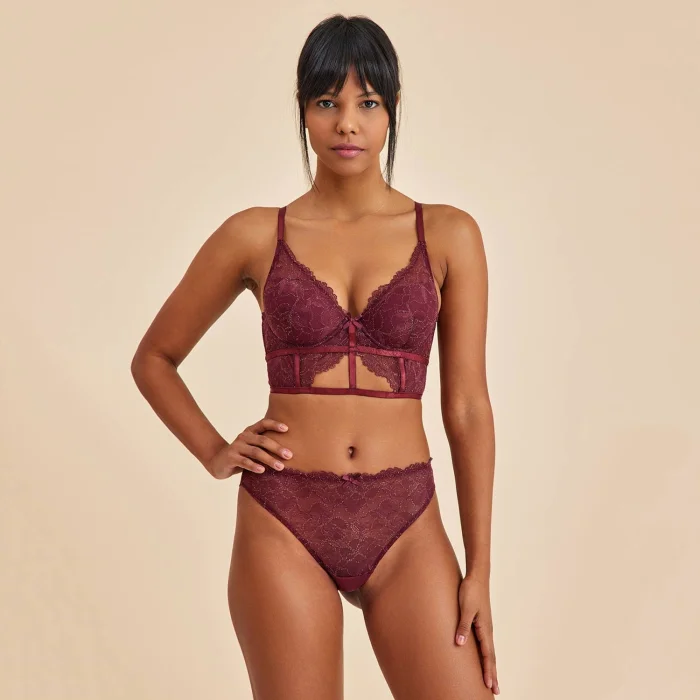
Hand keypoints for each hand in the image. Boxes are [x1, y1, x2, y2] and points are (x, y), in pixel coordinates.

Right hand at [204, 418, 292, 479]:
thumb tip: (288, 452)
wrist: (217, 462)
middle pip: (263, 440)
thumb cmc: (241, 455)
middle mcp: (243, 437)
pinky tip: (263, 471)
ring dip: (269, 460)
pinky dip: (254, 466)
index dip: (275, 425)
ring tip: (281, 467)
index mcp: (250, 431)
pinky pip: (244, 462)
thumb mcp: (252, 447)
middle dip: (277, 448)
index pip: (263, 423)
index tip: (287, 429)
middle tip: (289, 455)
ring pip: (255, 452)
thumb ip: (264, 446)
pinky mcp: (231, 458)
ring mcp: (236, 447)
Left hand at [455, 573, 499, 694]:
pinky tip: (483, 657)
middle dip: (492, 674)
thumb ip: (462, 625)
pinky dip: (486, 655)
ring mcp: (485, 627)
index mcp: (485, 629)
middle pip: (491, 657)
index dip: (488, 671)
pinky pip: (484, 643)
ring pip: (489, 651)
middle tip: (495, 691)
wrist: (477, 577)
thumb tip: (460, 643)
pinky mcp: (480, 622)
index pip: (487, 655)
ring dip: (490, 666)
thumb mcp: (465, 608)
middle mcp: (487, 630)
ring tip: (491, 679)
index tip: (490, 685)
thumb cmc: (471, 591)